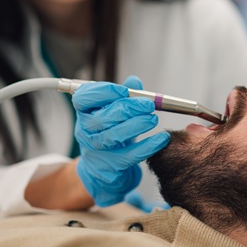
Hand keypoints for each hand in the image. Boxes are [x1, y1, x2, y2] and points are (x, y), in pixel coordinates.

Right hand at [72, 76, 169, 206]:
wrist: (103, 166)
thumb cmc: (110, 131)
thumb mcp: (114, 110)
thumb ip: (124, 95)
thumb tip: (134, 81)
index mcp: (84, 111)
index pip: (83, 98)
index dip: (103, 92)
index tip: (124, 91)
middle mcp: (85, 130)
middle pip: (101, 118)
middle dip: (128, 109)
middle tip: (148, 104)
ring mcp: (95, 149)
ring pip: (113, 136)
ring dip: (137, 125)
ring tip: (153, 118)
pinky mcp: (110, 166)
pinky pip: (130, 155)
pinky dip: (148, 146)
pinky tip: (162, 138)